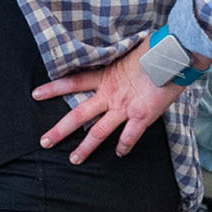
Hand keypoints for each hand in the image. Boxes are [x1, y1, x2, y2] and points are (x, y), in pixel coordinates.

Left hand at [32, 39, 188, 163]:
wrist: (175, 56)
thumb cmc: (153, 51)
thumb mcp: (127, 54)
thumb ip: (115, 62)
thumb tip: (111, 61)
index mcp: (105, 77)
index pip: (72, 82)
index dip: (53, 88)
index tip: (36, 94)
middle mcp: (111, 94)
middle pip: (79, 114)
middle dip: (60, 130)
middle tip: (45, 141)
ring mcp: (125, 107)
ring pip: (99, 131)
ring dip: (86, 147)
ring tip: (74, 159)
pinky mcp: (142, 116)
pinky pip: (129, 136)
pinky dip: (123, 146)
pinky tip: (119, 153)